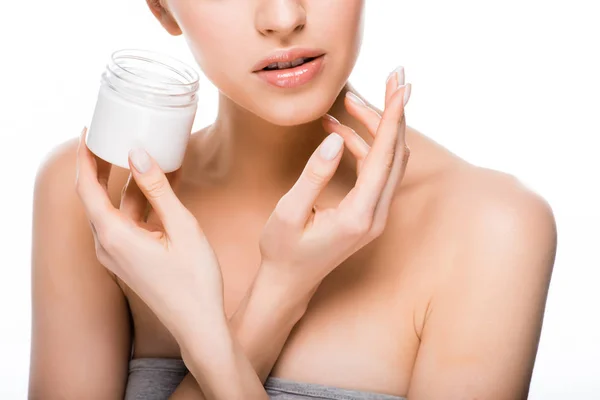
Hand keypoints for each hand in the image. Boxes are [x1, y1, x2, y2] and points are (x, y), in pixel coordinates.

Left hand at [75, 130, 224, 337]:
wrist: (199, 322)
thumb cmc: (194, 279)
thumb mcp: (181, 227)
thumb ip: (157, 189)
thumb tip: (137, 153)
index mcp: (113, 236)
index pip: (86, 187)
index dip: (85, 157)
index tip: (88, 132)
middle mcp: (108, 246)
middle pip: (97, 196)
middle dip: (104, 165)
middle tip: (113, 137)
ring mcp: (117, 255)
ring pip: (116, 209)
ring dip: (130, 185)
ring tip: (147, 158)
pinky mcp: (130, 260)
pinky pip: (128, 224)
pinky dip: (141, 204)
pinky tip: (161, 189)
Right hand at [259, 66, 410, 292]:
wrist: (289, 282)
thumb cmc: (283, 250)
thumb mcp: (289, 212)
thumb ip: (314, 175)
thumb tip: (336, 140)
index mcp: (359, 215)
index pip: (384, 156)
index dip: (393, 117)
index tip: (401, 85)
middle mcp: (376, 215)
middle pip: (395, 154)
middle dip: (393, 114)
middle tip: (390, 78)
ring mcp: (376, 216)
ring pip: (389, 162)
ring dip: (375, 130)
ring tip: (348, 105)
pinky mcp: (369, 214)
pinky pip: (377, 172)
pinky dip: (363, 148)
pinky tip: (339, 133)